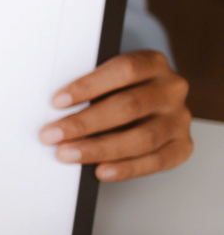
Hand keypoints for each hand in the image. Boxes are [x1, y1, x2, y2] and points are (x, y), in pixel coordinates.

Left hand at [40, 50, 192, 181]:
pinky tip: (101, 171)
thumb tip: (55, 111)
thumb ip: (90, 90)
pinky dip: (127, 168)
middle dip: (85, 123)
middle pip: (129, 106)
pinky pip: (157, 161)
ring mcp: (179, 119)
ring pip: (143, 137)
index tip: (57, 102)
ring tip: (67, 154)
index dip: (89, 85)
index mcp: (152, 63)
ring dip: (100, 149)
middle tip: (52, 134)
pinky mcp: (182, 145)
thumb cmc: (119, 91)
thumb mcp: (107, 81)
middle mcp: (171, 89)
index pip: (124, 70)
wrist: (149, 106)